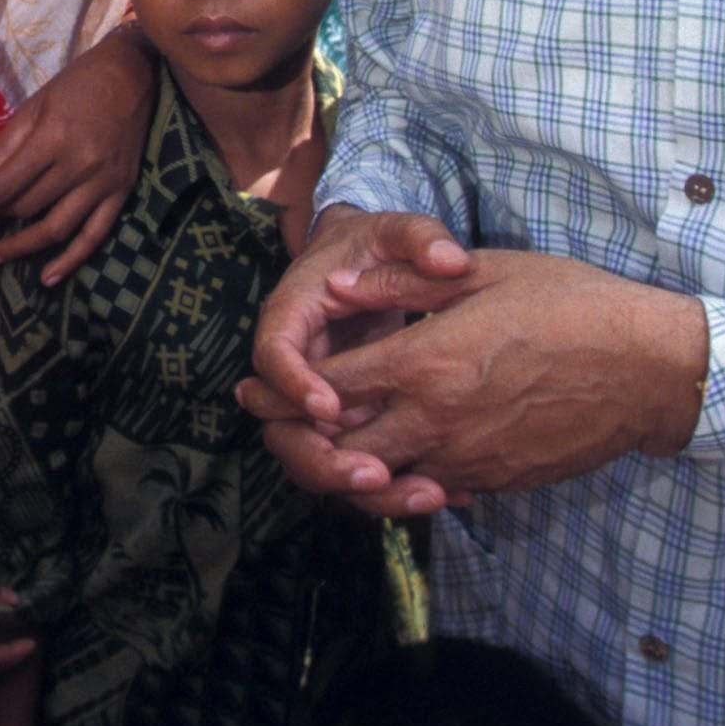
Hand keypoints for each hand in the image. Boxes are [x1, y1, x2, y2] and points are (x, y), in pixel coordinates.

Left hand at [0, 23, 150, 282]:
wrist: (132, 74)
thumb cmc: (76, 85)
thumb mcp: (33, 107)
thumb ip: (4, 149)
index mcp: (53, 138)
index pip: (2, 185)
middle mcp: (79, 164)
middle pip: (27, 207)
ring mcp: (104, 182)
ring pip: (56, 228)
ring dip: (22, 247)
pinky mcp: (122, 192)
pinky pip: (95, 235)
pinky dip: (71, 260)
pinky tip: (48, 277)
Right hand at [239, 206, 476, 513]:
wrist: (366, 263)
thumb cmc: (375, 244)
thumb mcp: (396, 231)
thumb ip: (422, 239)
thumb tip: (451, 262)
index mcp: (292, 313)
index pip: (273, 354)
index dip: (293, 385)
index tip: (332, 408)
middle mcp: (296, 367)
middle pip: (282, 427)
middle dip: (324, 460)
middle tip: (376, 475)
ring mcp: (317, 400)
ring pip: (318, 458)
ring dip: (361, 486)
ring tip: (427, 494)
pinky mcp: (347, 422)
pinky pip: (355, 461)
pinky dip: (392, 485)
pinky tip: (448, 495)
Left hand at [255, 243, 707, 514]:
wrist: (645, 369)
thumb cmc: (570, 305)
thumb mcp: (483, 275)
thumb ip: (404, 285)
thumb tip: (339, 286)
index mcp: (425, 363)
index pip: (328, 386)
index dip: (284, 389)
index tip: (256, 386)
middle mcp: (435, 421)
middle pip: (339, 451)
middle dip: (300, 441)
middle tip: (274, 426)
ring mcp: (466, 458)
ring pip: (380, 482)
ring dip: (346, 468)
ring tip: (326, 447)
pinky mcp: (493, 480)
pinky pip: (429, 490)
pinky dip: (401, 481)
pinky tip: (394, 459)